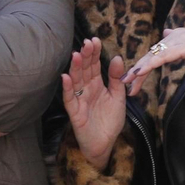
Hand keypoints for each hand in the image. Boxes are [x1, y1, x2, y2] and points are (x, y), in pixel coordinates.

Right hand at [62, 37, 128, 170]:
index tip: (95, 40)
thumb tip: (117, 57)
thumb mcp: (118, 98)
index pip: (94, 65)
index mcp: (97, 84)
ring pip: (76, 81)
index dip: (94, 53)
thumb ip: (117, 79)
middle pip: (84, 70)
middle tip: (87, 42)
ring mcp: (79, 100)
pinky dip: (67, 88)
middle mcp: (86, 89)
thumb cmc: (110, 121)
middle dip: (85, 56)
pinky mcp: (75, 112)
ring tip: (76, 54)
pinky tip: (66, 77)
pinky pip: (69, 98)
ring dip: (75, 68)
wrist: (105, 144)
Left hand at [121, 27, 184, 97]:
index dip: (144, 66)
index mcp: (179, 35)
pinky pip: (163, 56)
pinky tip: (140, 72)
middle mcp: (177, 34)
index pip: (157, 52)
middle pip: (152, 54)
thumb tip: (167, 36)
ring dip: (139, 69)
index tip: (135, 81)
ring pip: (154, 55)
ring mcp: (181, 39)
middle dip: (138, 70)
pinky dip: (150, 64)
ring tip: (128, 82)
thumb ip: (184, 44)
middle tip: (127, 85)